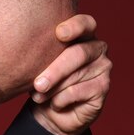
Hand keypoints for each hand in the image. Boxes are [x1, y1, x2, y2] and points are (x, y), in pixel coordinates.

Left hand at [31, 14, 111, 134]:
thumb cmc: (45, 80)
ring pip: (75, 76)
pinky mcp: (103, 87)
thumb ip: (42, 53)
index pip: (85, 23)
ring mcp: (103, 67)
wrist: (51, 110)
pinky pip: (76, 92)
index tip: (59, 33)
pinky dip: (60, 100)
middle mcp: (97, 48)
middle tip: (38, 84)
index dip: (74, 27)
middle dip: (55, 70)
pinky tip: (55, 103)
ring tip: (38, 96)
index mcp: (83, 34)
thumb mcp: (40, 64)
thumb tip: (29, 53)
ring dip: (52, 89)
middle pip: (78, 53)